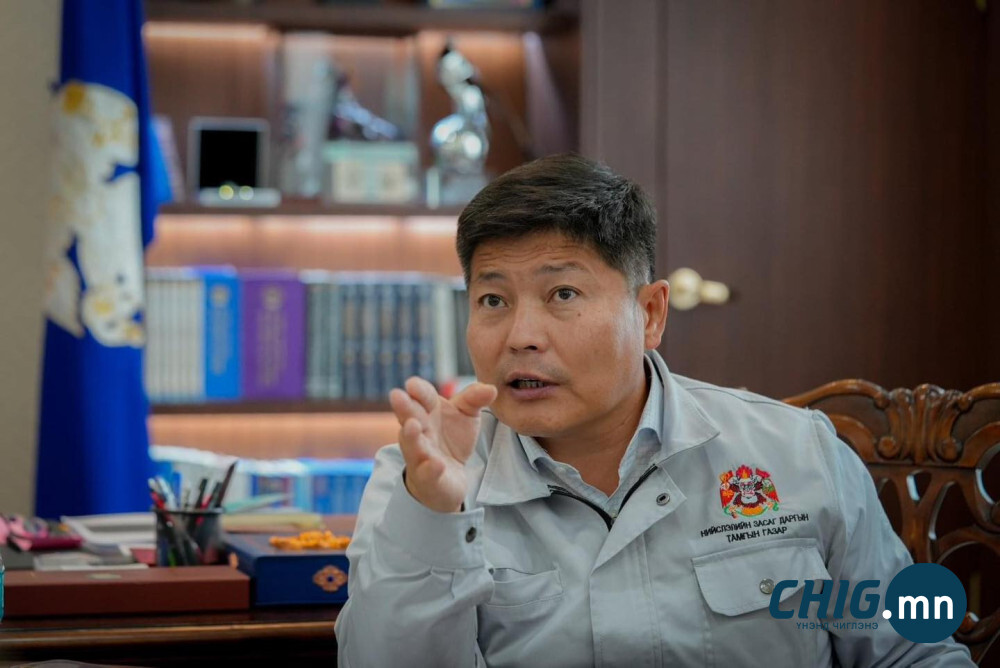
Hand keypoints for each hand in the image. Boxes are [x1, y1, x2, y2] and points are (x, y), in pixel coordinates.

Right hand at [389, 377, 496, 512]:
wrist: (449, 476)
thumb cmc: (452, 438)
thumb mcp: (466, 415)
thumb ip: (475, 399)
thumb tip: (491, 388)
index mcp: (428, 412)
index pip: (423, 397)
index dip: (418, 390)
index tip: (412, 383)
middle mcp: (420, 431)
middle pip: (410, 417)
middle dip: (404, 407)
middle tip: (396, 395)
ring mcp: (421, 455)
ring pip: (412, 445)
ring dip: (411, 436)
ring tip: (411, 426)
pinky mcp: (428, 477)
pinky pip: (427, 473)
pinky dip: (431, 468)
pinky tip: (436, 464)